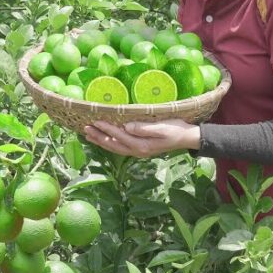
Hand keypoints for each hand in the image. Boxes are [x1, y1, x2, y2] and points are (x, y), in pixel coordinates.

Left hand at [81, 119, 201, 158]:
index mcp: (142, 145)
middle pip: (113, 145)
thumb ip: (144, 128)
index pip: (120, 136)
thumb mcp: (162, 127)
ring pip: (115, 148)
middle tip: (85, 129)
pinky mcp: (140, 148)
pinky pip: (120, 147)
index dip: (107, 129)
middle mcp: (138, 151)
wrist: (187, 137)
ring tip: (89, 135)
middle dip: (99, 137)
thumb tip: (127, 126)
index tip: (95, 121)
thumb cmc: (176, 129)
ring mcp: (138, 151)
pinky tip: (104, 139)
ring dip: (101, 141)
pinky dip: (110, 143)